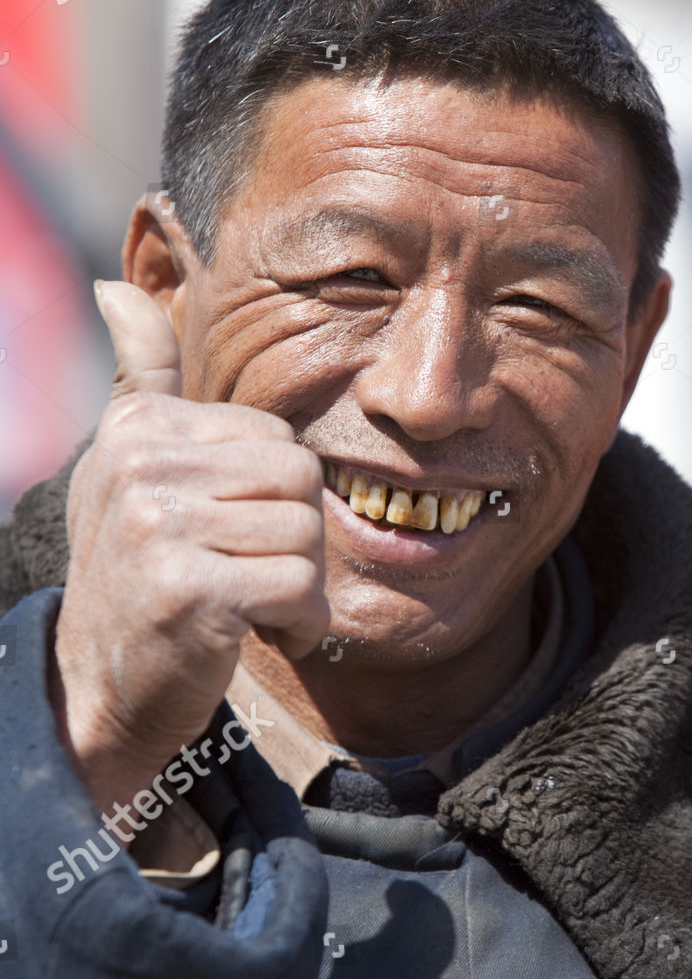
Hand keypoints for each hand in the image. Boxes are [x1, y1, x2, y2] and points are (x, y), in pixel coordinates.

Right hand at [53, 281, 329, 812]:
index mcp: (139, 427)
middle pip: (299, 479)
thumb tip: (114, 291)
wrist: (100, 687)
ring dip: (299, 588)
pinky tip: (260, 636)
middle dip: (295, 541)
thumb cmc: (136, 572)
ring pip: (305, 534)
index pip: (276, 439)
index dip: (275, 501)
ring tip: (250, 607)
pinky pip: (299, 589)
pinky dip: (299, 624)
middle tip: (253, 578)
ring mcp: (159, 527)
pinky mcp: (189, 591)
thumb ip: (140, 380)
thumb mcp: (128, 466)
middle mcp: (141, 466)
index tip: (234, 540)